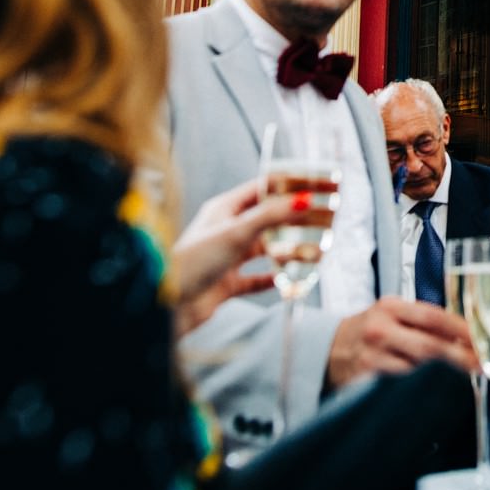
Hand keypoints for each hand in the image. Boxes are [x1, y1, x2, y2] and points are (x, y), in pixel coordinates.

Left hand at [171, 178, 304, 335]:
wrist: (169, 302)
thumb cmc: (194, 259)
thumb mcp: (236, 231)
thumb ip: (271, 216)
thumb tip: (303, 200)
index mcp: (223, 209)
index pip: (260, 190)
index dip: (286, 187)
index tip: (312, 187)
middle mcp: (226, 230)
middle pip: (266, 220)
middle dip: (292, 221)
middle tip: (320, 221)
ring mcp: (228, 257)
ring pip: (265, 250)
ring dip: (288, 251)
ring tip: (314, 251)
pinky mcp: (228, 283)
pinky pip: (258, 279)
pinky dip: (275, 278)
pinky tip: (291, 279)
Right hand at [326, 296, 477, 389]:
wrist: (326, 349)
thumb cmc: (368, 330)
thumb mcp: (390, 313)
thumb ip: (421, 320)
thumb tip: (465, 335)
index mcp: (390, 307)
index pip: (434, 317)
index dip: (461, 330)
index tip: (481, 340)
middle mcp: (380, 330)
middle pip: (429, 346)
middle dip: (461, 358)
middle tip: (481, 365)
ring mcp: (372, 357)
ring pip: (417, 370)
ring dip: (444, 377)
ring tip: (465, 380)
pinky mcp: (365, 381)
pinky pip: (400, 388)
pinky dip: (421, 390)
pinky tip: (436, 392)